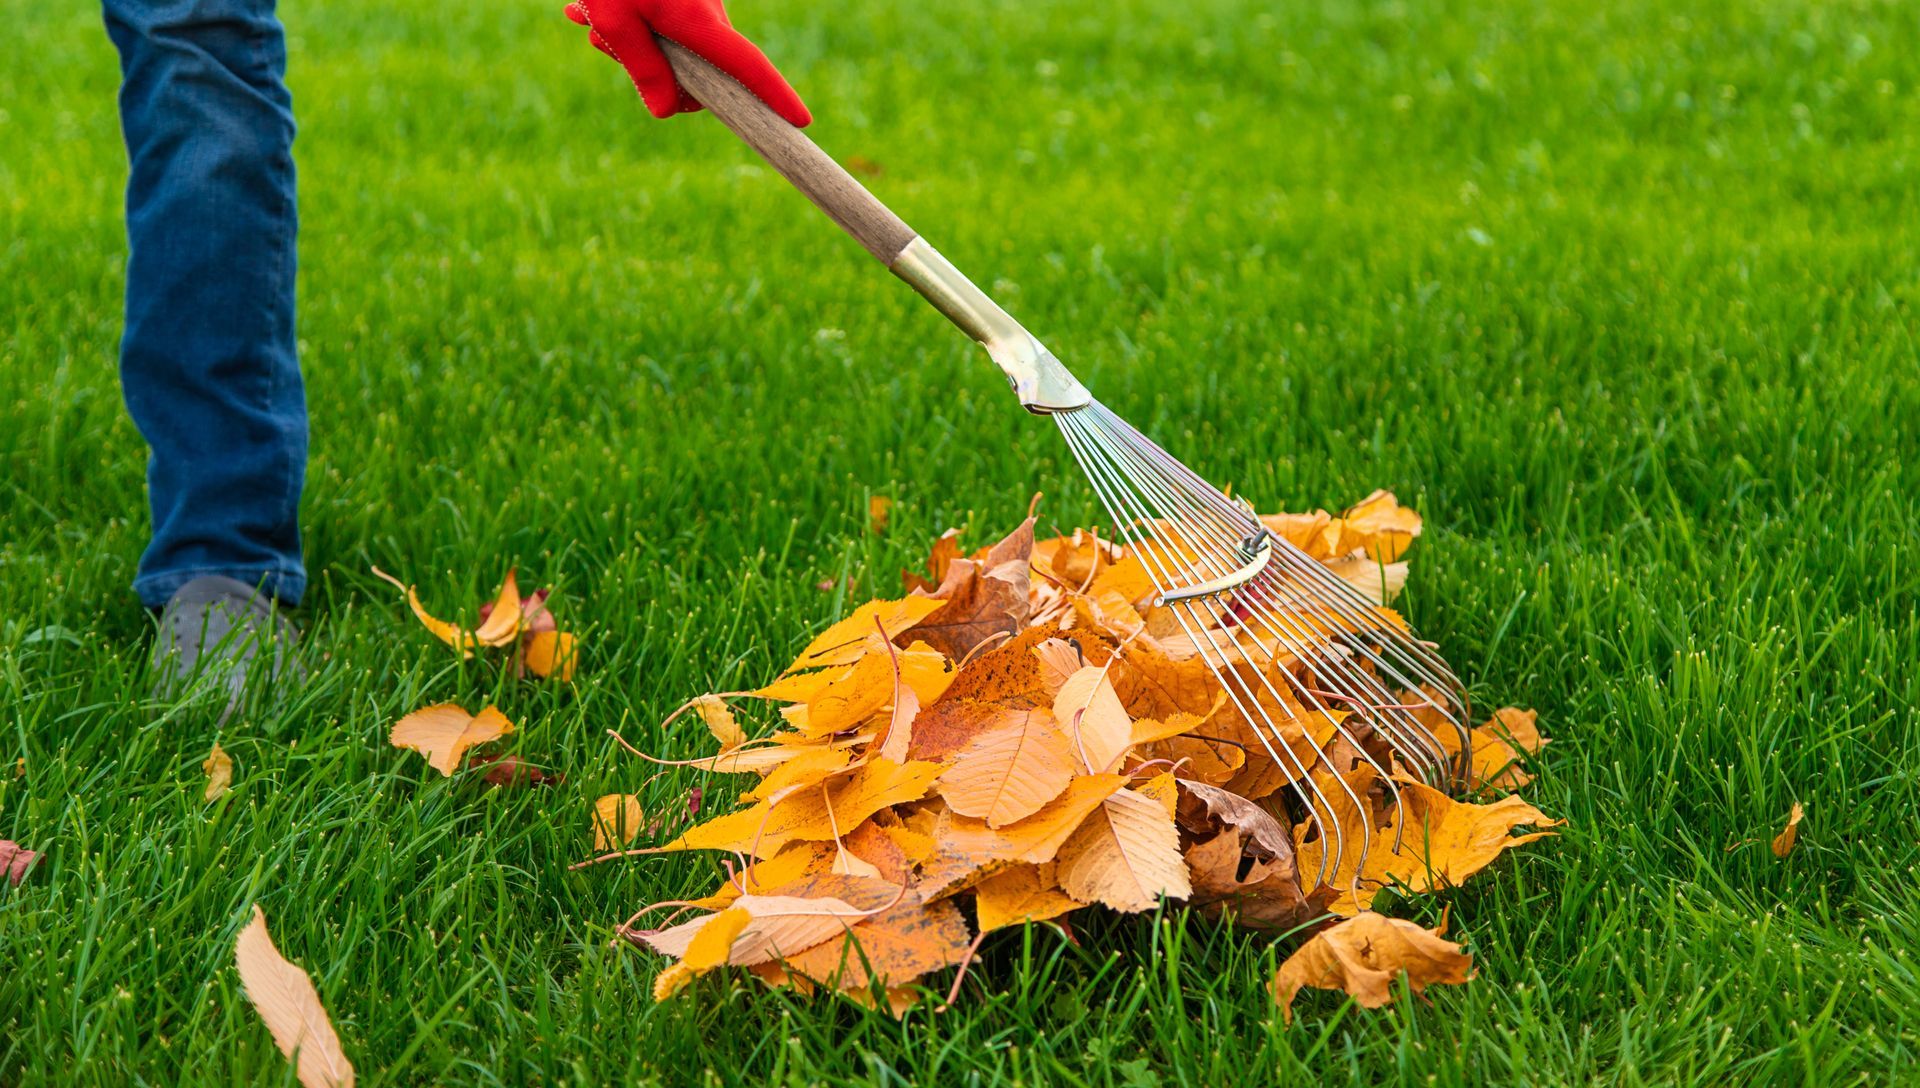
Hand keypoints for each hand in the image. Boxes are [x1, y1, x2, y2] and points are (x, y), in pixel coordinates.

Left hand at [564, 0, 811, 126]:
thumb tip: (668, 110)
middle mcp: (708, 17)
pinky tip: (591, 12)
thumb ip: (643, 69)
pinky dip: (630, 29)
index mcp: (700, 23)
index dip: (776, 96)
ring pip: (674, 54)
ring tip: (590, 19)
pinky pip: (665, 32)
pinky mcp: (683, 2)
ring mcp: (697, 9)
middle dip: (650, 71)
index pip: (748, 67)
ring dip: (630, 47)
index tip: (802, 121)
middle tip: (601, 43)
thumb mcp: (615, 21)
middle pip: (696, 75)